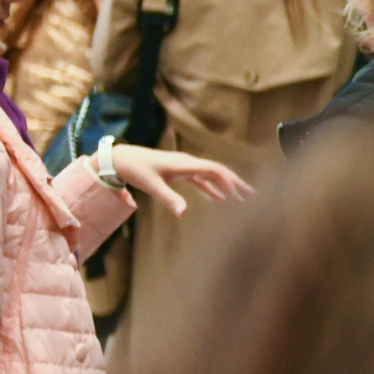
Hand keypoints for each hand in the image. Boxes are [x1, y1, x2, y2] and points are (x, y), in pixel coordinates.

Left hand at [109, 146, 252, 215]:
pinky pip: (201, 180)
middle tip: (252, 196)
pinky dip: (212, 188)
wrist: (121, 159)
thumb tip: (184, 214)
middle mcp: (188, 163)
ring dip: (226, 186)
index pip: (215, 170)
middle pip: (218, 171)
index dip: (229, 182)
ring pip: (211, 175)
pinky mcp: (178, 172)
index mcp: (185, 164)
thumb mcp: (152, 185)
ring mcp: (184, 167)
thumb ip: (169, 198)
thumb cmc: (136, 170)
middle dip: (235, 183)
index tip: (239, 196)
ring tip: (240, 198)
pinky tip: (218, 199)